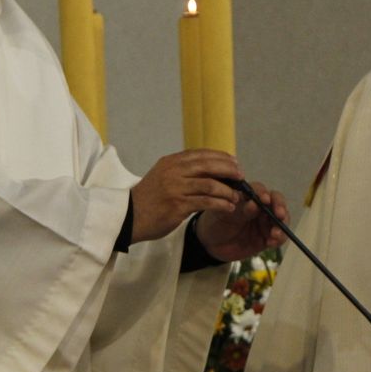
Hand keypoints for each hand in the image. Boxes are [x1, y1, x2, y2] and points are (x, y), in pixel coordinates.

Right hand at [130, 150, 244, 243]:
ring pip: (211, 185)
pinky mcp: (178, 205)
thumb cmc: (150, 199)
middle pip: (208, 165)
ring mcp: (175, 188)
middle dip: (229, 170)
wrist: (129, 217)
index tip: (235, 163)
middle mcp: (173, 172)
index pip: (201, 154)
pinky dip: (222, 204)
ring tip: (237, 197)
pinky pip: (207, 202)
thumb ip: (184, 171)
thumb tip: (212, 169)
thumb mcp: (164, 177)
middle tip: (241, 177)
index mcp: (171, 162)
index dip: (221, 157)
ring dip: (228, 191)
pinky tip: (229, 208)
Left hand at [195, 181, 288, 261]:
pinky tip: (271, 243)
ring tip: (274, 234)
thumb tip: (255, 203)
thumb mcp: (224, 214)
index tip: (264, 200)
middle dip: (280, 207)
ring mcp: (265, 222)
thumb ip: (241, 209)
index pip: (260, 191)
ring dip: (281, 226)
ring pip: (282, 220)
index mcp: (248, 197)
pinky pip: (279, 237)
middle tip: (280, 215)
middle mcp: (260, 207)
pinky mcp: (268, 237)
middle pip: (277, 202)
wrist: (211, 245)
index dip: (264, 194)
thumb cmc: (215, 223)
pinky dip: (279, 239)